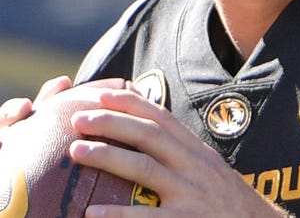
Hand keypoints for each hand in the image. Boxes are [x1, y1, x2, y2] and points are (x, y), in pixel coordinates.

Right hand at [0, 75, 125, 209]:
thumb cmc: (72, 202)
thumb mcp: (90, 168)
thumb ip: (103, 141)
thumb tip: (134, 102)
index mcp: (40, 141)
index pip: (45, 113)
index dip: (51, 95)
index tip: (65, 82)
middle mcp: (15, 154)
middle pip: (7, 127)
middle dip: (11, 113)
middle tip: (25, 110)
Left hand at [68, 88, 288, 216]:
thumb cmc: (224, 203)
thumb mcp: (206, 169)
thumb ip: (179, 151)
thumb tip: (143, 128)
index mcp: (196, 152)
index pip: (161, 118)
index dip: (131, 102)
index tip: (101, 93)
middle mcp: (194, 167)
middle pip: (149, 136)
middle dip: (111, 123)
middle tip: (77, 119)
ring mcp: (190, 195)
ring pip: (145, 169)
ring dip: (108, 157)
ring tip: (75, 152)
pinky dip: (118, 215)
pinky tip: (91, 213)